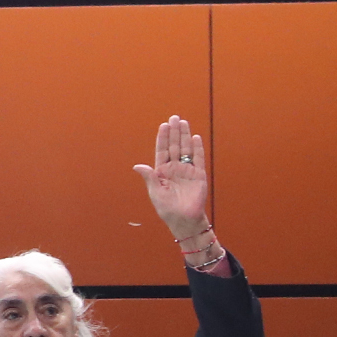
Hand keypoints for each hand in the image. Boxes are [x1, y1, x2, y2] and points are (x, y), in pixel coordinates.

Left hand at [134, 115, 210, 239]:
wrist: (183, 219)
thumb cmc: (167, 208)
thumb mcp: (155, 192)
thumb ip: (149, 177)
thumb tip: (137, 166)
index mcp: (162, 171)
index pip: (162, 151)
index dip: (163, 138)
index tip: (163, 125)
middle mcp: (175, 168)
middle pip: (175, 146)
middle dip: (174, 132)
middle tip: (174, 117)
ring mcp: (187, 170)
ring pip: (186, 149)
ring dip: (185, 136)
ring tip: (184, 122)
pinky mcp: (199, 175)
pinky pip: (198, 159)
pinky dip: (197, 148)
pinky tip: (195, 138)